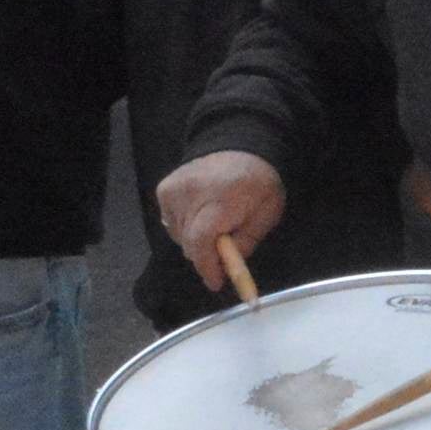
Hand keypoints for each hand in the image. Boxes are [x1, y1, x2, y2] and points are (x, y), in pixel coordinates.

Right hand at [158, 152, 286, 274]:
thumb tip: (225, 267)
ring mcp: (173, 189)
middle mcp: (190, 193)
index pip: (201, 240)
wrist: (240, 147)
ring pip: (178, 236)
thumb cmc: (258, 183)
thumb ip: (246, 242)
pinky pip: (170, 223)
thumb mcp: (266, 215)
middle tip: (223, 255)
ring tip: (214, 228)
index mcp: (220, 198)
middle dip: (206, 256)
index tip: (216, 282)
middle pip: (189, 242)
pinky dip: (184, 227)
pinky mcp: (163, 189)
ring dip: (195, 241)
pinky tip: (200, 217)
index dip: (207, 266)